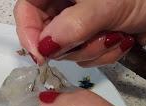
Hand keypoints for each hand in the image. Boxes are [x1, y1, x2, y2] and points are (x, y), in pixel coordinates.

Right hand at [14, 0, 145, 65]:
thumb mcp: (107, 4)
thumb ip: (73, 24)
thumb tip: (45, 46)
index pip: (26, 10)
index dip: (28, 33)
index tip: (40, 55)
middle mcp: (63, 7)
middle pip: (45, 36)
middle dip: (71, 45)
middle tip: (95, 37)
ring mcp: (75, 25)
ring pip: (65, 52)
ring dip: (91, 50)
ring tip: (114, 34)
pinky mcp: (88, 39)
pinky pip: (83, 59)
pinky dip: (102, 55)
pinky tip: (119, 40)